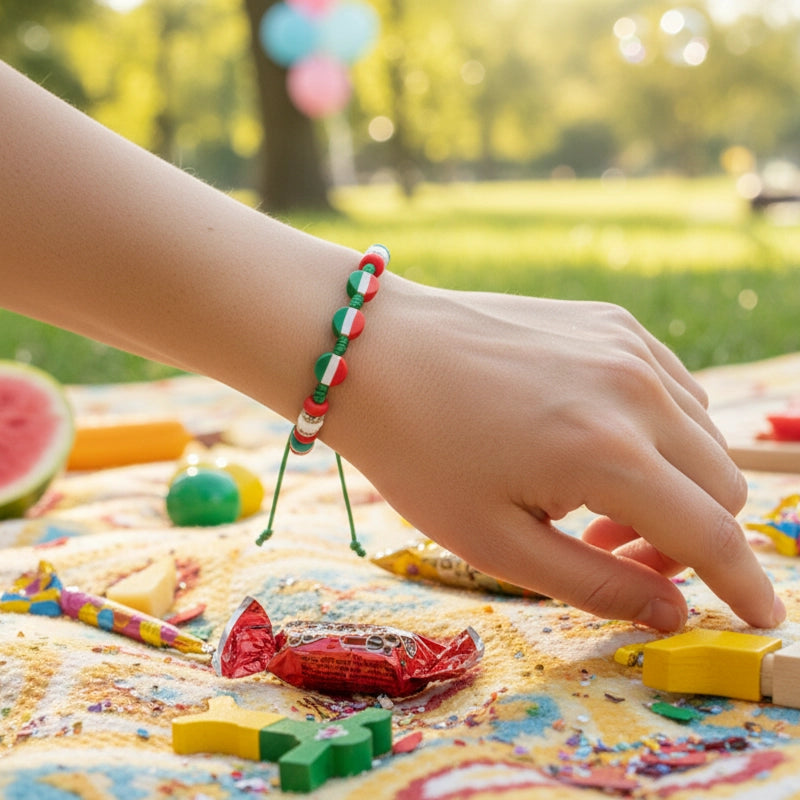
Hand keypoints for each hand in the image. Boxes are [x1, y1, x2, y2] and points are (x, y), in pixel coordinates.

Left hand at [328, 275, 784, 630]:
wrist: (376, 352)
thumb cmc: (419, 453)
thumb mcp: (497, 542)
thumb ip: (597, 583)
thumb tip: (673, 613)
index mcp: (608, 453)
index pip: (711, 535)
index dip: (744, 586)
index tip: (762, 619)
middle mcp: (635, 390)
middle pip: (721, 485)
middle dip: (688, 538)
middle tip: (613, 549)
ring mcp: (627, 344)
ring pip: (703, 436)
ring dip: (673, 483)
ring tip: (591, 498)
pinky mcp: (611, 321)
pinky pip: (672, 389)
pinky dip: (658, 431)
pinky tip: (594, 440)